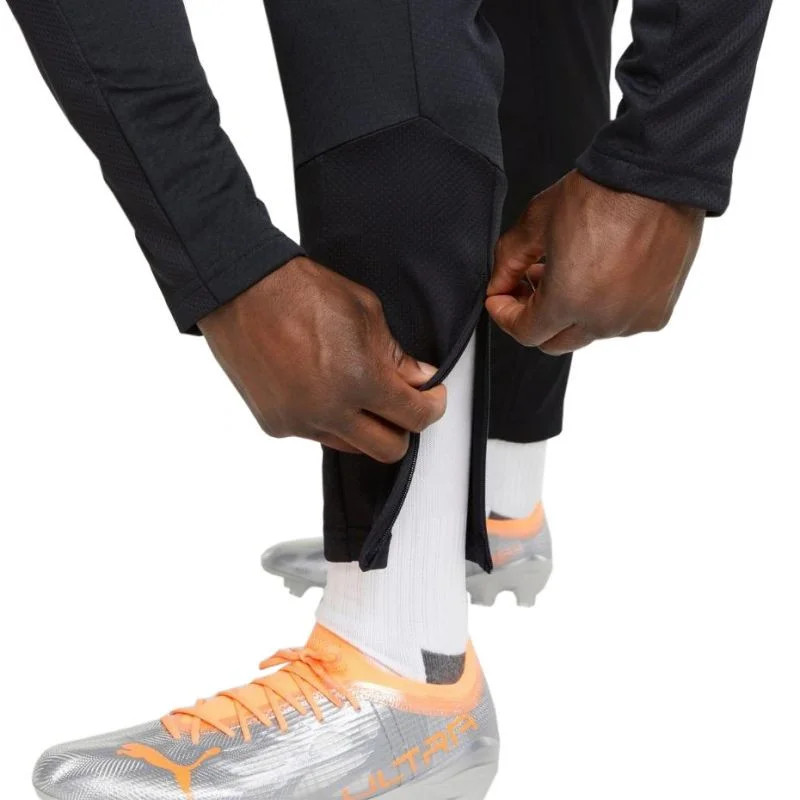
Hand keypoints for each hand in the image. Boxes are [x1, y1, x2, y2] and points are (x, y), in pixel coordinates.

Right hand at [198, 257, 445, 461]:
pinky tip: (321, 388)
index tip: (431, 397)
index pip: (415, 418)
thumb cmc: (301, 292)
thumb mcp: (366, 312)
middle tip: (401, 403)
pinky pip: (316, 435)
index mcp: (361, 381)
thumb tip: (419, 379)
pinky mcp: (276, 425)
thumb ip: (396, 355)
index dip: (432, 407)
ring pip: (351, 446)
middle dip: (403, 428)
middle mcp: (331, 411)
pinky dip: (328, 419)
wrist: (241, 292)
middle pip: (388, 450)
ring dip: (363, 427)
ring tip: (356, 392)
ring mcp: (301, 423)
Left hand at [486, 170, 704, 354]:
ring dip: (571, 312)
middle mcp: (603, 319)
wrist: (656, 176)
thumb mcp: (537, 222)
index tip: (501, 299)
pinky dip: (604, 306)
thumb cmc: (603, 193)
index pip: (526, 333)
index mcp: (569, 301)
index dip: (505, 316)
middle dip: (535, 317)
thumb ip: (508, 262)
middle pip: (555, 341)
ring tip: (569, 273)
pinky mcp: (657, 311)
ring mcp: (633, 319)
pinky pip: (621, 321)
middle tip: (530, 287)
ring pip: (588, 332)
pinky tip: (600, 275)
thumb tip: (499, 286)